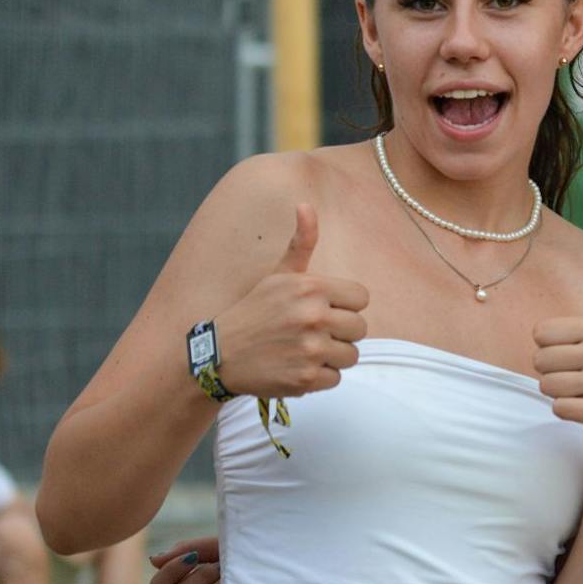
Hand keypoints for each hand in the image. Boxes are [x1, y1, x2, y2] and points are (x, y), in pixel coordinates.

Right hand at [211, 204, 369, 396]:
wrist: (220, 355)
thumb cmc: (255, 311)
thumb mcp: (278, 274)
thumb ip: (301, 243)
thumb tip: (305, 204)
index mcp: (310, 287)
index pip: (362, 298)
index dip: (345, 305)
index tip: (324, 309)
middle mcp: (313, 316)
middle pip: (360, 329)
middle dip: (340, 332)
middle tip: (312, 332)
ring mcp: (310, 349)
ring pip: (351, 356)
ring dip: (332, 356)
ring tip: (304, 350)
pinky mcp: (306, 378)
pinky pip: (336, 378)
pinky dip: (320, 377)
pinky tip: (297, 366)